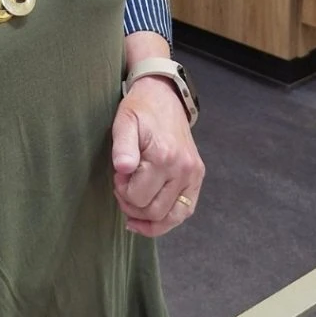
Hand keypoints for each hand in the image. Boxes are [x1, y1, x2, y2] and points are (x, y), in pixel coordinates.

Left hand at [111, 76, 204, 235]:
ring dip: (148, 219)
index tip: (117, 175)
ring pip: (172, 218)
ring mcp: (193, 175)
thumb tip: (123, 169)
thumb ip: (122, 146)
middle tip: (123, 185)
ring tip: (133, 205)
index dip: (122, 191)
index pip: (138, 196)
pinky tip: (149, 219)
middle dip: (132, 204)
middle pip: (154, 210)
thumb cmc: (140, 109)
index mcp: (163, 156)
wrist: (163, 96)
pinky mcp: (198, 177)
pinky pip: (185, 211)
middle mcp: (183, 169)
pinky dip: (167, 221)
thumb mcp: (124, 121)